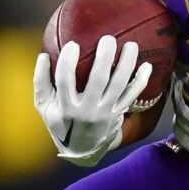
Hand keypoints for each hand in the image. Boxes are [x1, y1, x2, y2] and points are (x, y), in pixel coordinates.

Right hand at [33, 34, 152, 167]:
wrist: (81, 150)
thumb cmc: (60, 122)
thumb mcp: (44, 106)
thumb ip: (41, 81)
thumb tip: (43, 55)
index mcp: (66, 107)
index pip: (65, 80)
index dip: (68, 61)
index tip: (73, 44)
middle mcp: (87, 111)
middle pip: (98, 80)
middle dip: (104, 57)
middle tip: (108, 38)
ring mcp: (105, 113)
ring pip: (119, 85)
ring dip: (127, 64)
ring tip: (131, 45)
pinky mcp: (118, 114)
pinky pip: (132, 96)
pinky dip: (141, 81)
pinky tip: (147, 65)